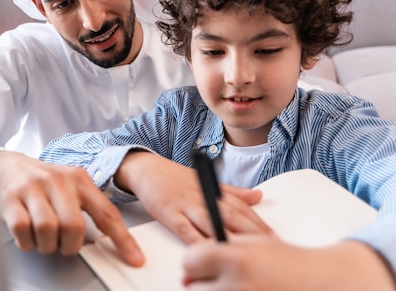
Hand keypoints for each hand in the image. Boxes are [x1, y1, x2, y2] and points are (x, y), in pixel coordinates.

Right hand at [0, 150, 144, 265]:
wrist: (3, 164)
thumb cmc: (40, 180)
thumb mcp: (69, 186)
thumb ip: (88, 207)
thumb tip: (110, 238)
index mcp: (78, 179)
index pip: (106, 213)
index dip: (122, 239)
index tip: (134, 258)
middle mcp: (57, 181)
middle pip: (74, 227)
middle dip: (69, 245)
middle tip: (64, 244)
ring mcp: (32, 188)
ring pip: (48, 230)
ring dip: (47, 245)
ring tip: (44, 239)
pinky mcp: (10, 198)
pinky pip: (22, 230)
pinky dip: (27, 242)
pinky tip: (28, 235)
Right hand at [114, 151, 273, 242]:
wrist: (145, 168)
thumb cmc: (174, 178)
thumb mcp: (205, 182)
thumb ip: (232, 192)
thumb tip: (258, 195)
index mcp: (214, 190)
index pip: (242, 207)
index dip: (259, 222)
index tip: (274, 237)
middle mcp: (203, 197)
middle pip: (232, 215)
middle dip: (252, 232)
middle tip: (269, 246)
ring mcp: (186, 205)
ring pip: (212, 222)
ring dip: (230, 236)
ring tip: (245, 251)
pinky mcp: (170, 213)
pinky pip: (185, 230)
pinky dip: (197, 241)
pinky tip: (207, 251)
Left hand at [182, 237, 395, 290]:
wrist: (321, 283)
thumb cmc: (287, 262)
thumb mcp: (249, 242)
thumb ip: (215, 249)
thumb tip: (188, 267)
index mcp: (234, 258)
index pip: (189, 261)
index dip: (196, 261)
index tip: (203, 262)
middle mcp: (237, 286)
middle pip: (193, 287)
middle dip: (202, 282)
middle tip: (224, 278)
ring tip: (240, 285)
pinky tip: (249, 290)